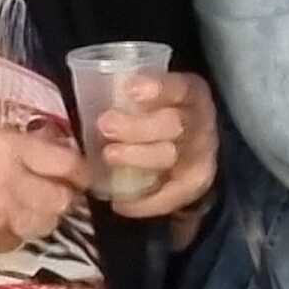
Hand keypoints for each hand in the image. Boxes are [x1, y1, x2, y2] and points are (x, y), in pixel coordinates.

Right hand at [0, 126, 89, 249]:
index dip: (80, 171)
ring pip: (44, 224)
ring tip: (31, 208)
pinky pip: (17, 241)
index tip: (82, 175)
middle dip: (64, 197)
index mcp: (10, 147)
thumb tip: (53, 149)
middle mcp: (10, 181)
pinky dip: (18, 234)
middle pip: (60, 200)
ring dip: (44, 217)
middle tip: (57, 192)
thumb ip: (20, 144)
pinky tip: (6, 222)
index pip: (65, 163)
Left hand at [96, 72, 217, 221]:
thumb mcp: (153, 97)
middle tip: (105, 125)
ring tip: (109, 155)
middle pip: (174, 124)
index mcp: (191, 92)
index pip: (179, 88)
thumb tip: (86, 97)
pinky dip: (144, 201)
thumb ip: (130, 97)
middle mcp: (201, 122)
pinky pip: (171, 196)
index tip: (129, 89)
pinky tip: (119, 201)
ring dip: (137, 157)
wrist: (190, 148)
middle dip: (137, 126)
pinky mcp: (194, 184)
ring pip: (171, 156)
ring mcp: (200, 155)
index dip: (158, 88)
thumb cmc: (158, 114)